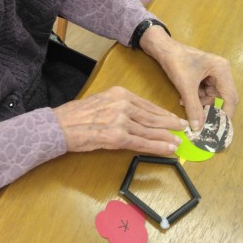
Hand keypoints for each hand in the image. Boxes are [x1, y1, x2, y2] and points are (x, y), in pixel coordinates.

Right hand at [53, 86, 187, 155]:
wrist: (60, 125)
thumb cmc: (75, 116)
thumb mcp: (100, 102)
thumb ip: (118, 107)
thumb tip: (135, 118)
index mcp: (119, 93)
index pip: (146, 104)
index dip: (162, 113)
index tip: (172, 117)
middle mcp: (122, 104)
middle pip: (152, 116)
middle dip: (169, 123)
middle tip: (182, 128)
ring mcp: (121, 120)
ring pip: (150, 130)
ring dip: (166, 137)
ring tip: (178, 141)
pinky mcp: (118, 136)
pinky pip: (142, 142)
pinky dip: (158, 147)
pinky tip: (168, 149)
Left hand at [140, 27, 238, 130]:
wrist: (162, 49)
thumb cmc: (176, 62)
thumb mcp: (185, 86)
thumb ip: (193, 107)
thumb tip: (198, 127)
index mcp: (222, 71)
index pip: (230, 98)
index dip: (225, 114)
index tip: (217, 128)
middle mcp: (221, 72)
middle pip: (222, 98)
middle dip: (209, 108)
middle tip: (199, 120)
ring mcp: (213, 74)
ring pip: (211, 97)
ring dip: (200, 103)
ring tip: (185, 104)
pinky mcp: (204, 76)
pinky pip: (204, 92)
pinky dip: (195, 98)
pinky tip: (184, 99)